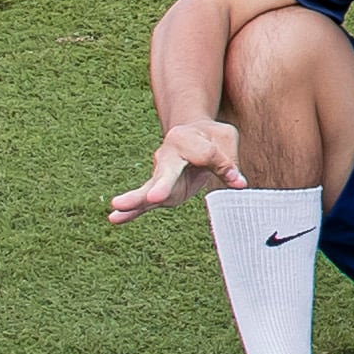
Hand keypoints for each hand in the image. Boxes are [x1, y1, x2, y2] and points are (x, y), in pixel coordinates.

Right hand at [108, 119, 244, 221]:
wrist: (193, 134)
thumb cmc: (212, 137)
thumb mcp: (225, 138)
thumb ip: (229, 160)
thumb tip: (237, 183)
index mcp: (185, 138)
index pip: (206, 155)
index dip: (223, 164)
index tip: (234, 175)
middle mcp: (167, 155)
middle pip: (166, 172)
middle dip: (162, 185)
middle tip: (154, 197)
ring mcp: (159, 174)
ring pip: (149, 189)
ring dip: (135, 200)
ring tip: (117, 208)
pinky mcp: (159, 190)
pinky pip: (144, 203)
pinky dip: (131, 212)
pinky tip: (115, 219)